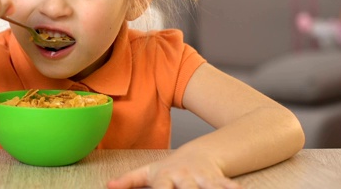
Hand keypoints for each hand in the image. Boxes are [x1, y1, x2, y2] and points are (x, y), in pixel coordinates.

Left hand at [107, 153, 241, 188]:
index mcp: (165, 176)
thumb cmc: (170, 168)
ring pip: (209, 187)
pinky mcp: (219, 180)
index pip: (161, 188)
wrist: (199, 154)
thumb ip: (128, 181)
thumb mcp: (148, 171)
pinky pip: (227, 185)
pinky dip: (232, 188)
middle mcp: (185, 177)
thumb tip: (108, 186)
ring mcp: (203, 178)